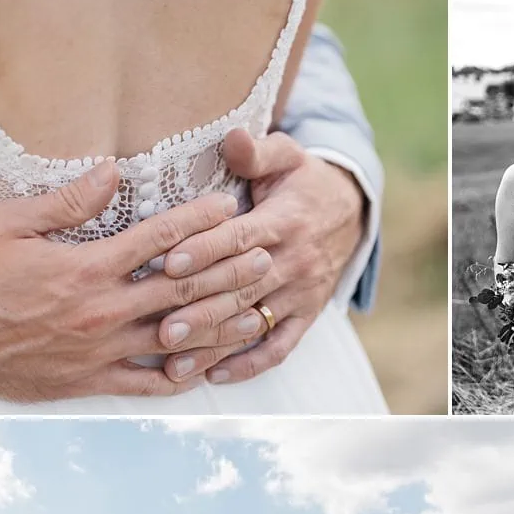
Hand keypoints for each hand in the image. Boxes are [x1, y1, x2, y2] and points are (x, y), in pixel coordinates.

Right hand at [0, 160, 273, 400]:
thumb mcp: (11, 224)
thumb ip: (67, 200)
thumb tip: (112, 170)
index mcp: (87, 267)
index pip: (158, 239)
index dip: (198, 220)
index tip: (229, 208)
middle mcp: (103, 310)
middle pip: (183, 289)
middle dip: (229, 272)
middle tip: (266, 258)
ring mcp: (101, 350)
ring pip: (177, 338)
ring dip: (222, 324)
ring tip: (258, 311)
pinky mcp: (92, 381)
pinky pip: (149, 383)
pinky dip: (181, 376)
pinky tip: (208, 367)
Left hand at [156, 127, 366, 384]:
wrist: (352, 213)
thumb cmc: (302, 183)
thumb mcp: (287, 156)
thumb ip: (257, 151)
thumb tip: (233, 138)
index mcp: (284, 221)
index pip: (239, 238)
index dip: (205, 250)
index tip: (169, 263)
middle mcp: (293, 262)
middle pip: (240, 288)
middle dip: (201, 310)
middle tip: (161, 330)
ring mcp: (300, 294)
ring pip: (252, 324)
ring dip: (214, 347)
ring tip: (177, 366)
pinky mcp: (306, 316)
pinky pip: (279, 348)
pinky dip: (249, 366)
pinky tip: (214, 376)